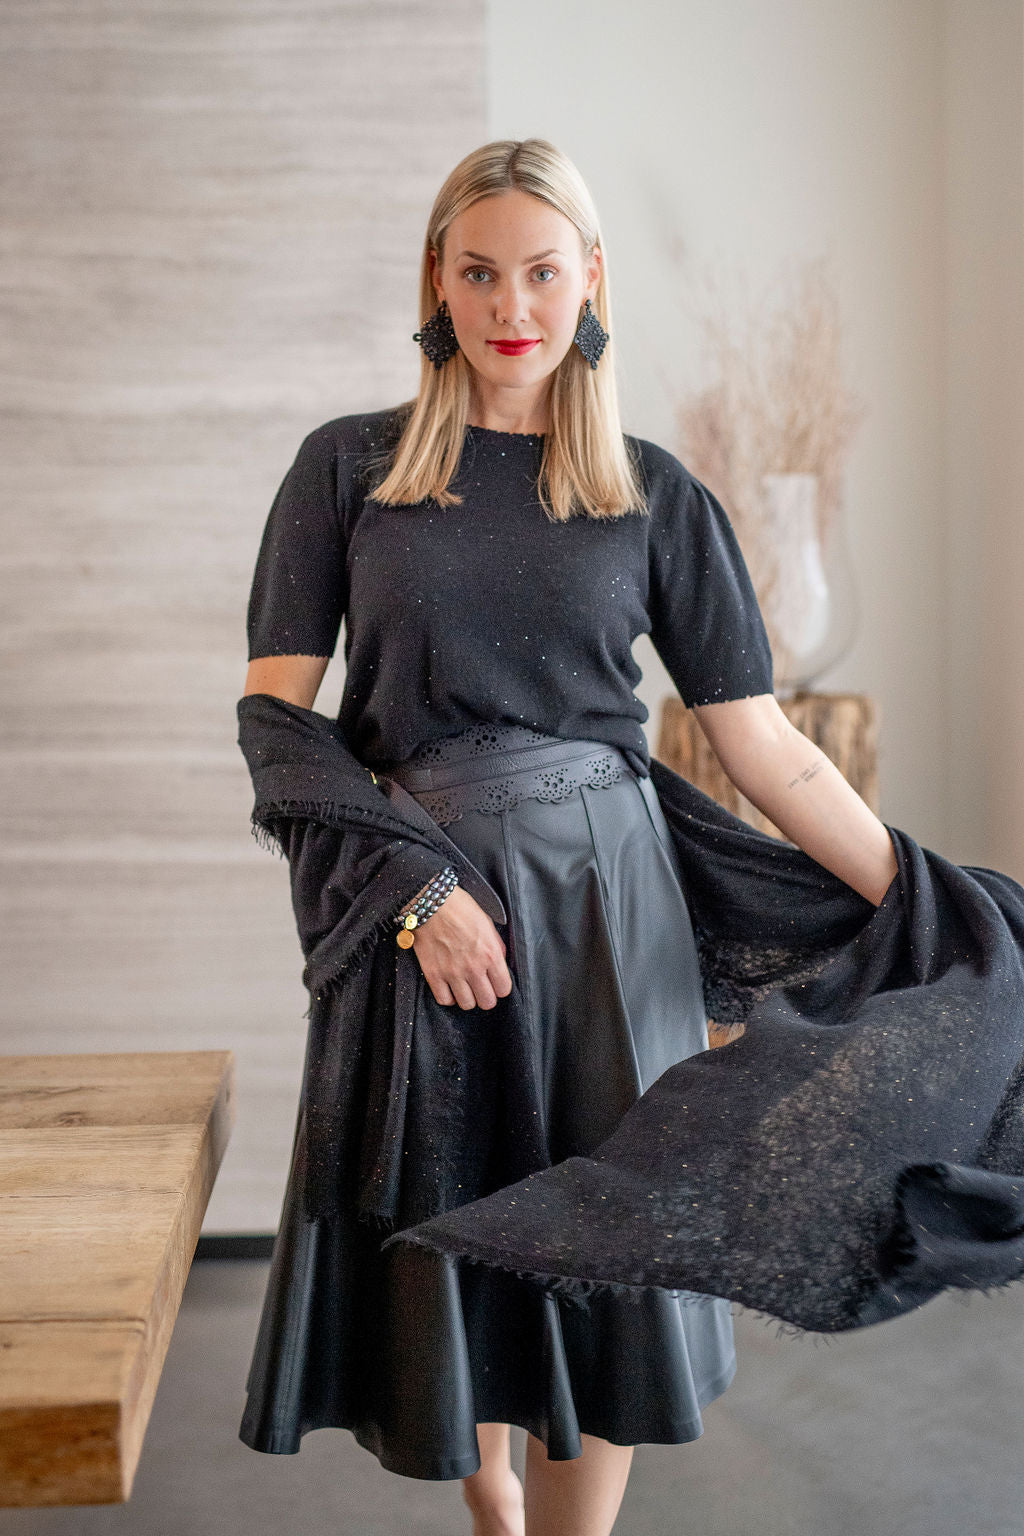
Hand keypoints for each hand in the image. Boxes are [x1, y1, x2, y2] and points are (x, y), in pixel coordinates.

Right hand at [409, 885, 513, 1009]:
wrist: (431, 904)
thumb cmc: (460, 908)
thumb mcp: (487, 922)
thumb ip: (496, 945)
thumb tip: (500, 960)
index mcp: (490, 954)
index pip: (504, 989)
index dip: (501, 987)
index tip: (495, 982)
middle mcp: (474, 968)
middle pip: (487, 1002)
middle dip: (486, 996)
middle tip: (481, 987)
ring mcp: (453, 973)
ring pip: (467, 1004)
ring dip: (468, 998)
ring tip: (465, 988)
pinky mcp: (434, 974)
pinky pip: (444, 1000)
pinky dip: (448, 997)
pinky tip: (450, 988)